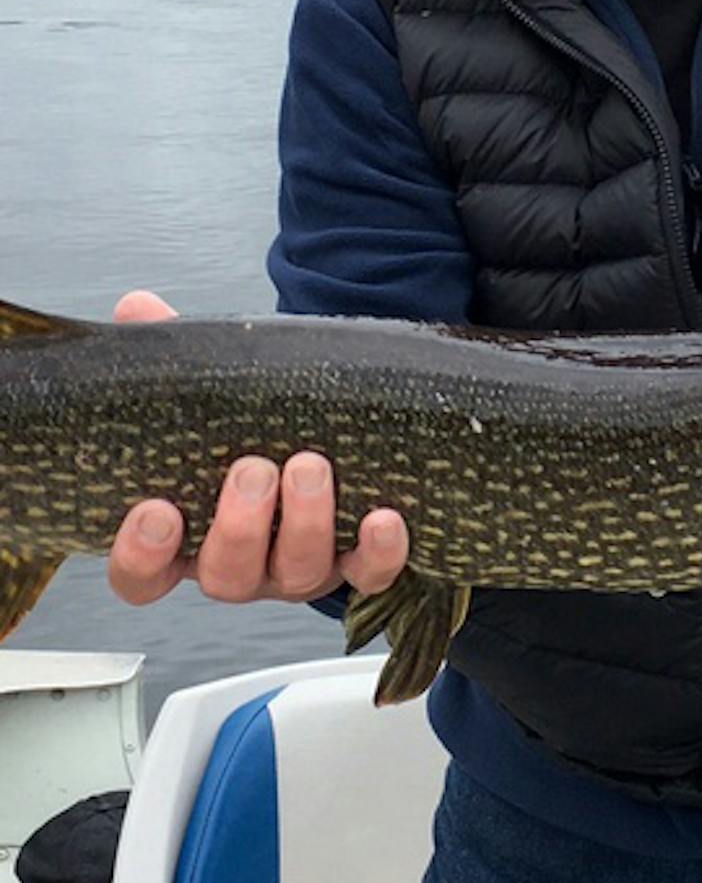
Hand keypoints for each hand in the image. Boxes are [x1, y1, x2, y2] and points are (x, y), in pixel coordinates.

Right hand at [106, 291, 409, 607]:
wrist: (330, 429)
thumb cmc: (254, 423)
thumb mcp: (211, 393)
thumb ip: (172, 359)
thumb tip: (138, 307)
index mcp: (188, 535)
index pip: (142, 575)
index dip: (141, 554)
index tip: (156, 509)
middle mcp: (243, 563)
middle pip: (226, 575)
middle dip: (240, 525)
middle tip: (253, 468)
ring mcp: (301, 567)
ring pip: (297, 573)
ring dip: (304, 523)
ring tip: (310, 464)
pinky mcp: (360, 564)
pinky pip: (371, 573)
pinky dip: (379, 550)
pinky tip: (383, 516)